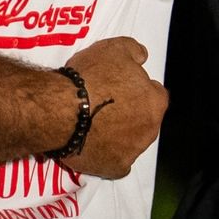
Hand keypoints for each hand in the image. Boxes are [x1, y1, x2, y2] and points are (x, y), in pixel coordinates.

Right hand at [57, 38, 166, 179]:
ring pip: (131, 142)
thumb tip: (142, 57)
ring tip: (94, 124)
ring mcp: (133, 152)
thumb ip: (133, 50)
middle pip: (144, 120)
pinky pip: (116, 162)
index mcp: (154, 102)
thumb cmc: (90, 78)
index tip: (120, 86)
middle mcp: (149, 130)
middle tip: (106, 104)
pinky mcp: (114, 169)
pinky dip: (108, 155)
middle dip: (130, 113)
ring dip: (119, 134)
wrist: (63, 110)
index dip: (137, 88)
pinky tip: (93, 144)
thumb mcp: (113, 49)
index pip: (155, 94)